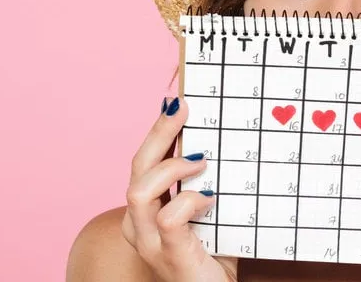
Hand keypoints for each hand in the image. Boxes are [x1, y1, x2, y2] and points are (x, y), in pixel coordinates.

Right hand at [121, 97, 237, 281]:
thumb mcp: (209, 214)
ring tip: (200, 160)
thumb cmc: (212, 258)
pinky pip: (168, 218)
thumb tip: (224, 143)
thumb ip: (207, 185)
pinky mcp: (168, 255)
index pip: (143, 162)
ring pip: (138, 190)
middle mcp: (137, 225)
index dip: (157, 130)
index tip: (175, 102)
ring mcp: (149, 242)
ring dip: (171, 168)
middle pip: (136, 167)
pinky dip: (188, 201)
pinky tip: (209, 199)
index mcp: (144, 211)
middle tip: (181, 107)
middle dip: (158, 132)